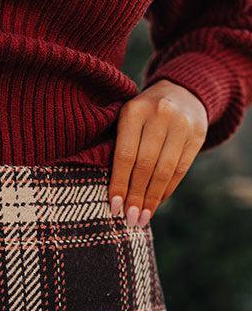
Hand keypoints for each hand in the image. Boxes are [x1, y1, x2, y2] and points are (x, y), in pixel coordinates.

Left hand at [108, 79, 207, 226]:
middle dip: (136, 196)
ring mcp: (181, 124)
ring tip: (142, 218)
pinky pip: (180, 170)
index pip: (125, 155)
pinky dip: (167, 190)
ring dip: (152, 199)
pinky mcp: (197, 134)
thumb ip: (118, 148)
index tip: (114, 208)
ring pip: (165, 170)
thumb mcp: (126, 120)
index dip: (120, 184)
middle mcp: (160, 115)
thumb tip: (113, 195)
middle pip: (146, 165)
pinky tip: (157, 203)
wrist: (180, 91)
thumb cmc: (142, 115)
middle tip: (130, 219)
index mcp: (134, 111)